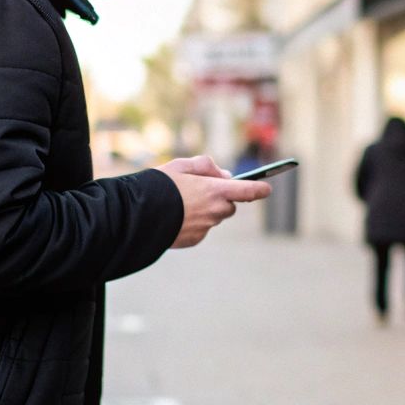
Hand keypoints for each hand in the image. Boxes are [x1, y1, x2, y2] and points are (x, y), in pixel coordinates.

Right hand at [154, 156, 272, 248]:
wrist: (137, 214)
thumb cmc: (160, 185)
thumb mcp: (182, 165)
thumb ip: (207, 166)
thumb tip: (225, 175)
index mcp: (216, 190)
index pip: (249, 191)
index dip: (260, 188)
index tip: (266, 188)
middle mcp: (215, 211)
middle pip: (229, 206)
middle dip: (221, 199)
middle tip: (201, 191)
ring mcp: (206, 227)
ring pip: (214, 217)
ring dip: (206, 211)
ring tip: (182, 203)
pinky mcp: (195, 239)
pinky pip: (201, 229)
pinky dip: (193, 223)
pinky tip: (176, 217)